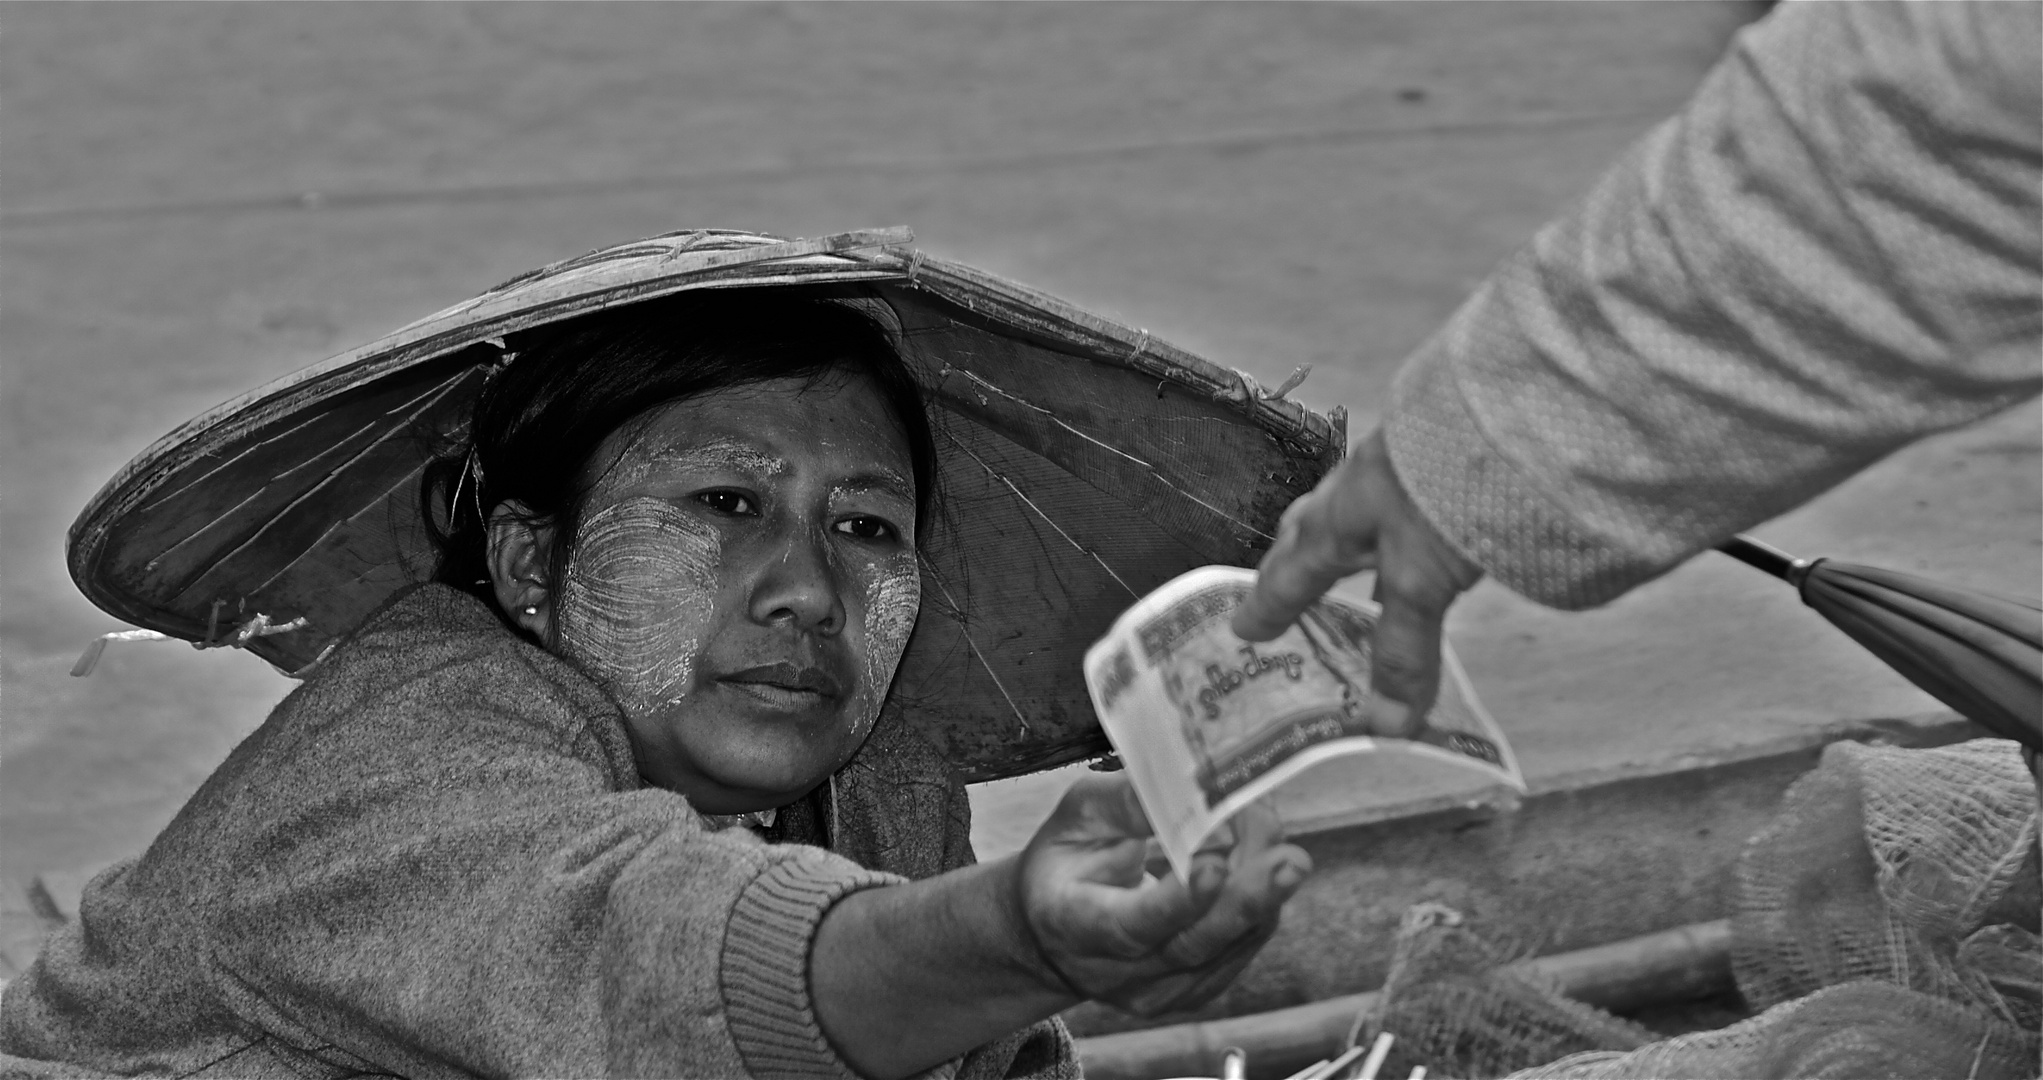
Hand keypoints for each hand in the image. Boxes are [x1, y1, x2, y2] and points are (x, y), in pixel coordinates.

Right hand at [1014, 773, 1310, 1015]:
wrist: (1054, 935)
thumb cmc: (1066, 862)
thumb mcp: (1076, 816)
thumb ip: (1128, 802)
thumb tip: (1190, 786)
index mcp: (1076, 924)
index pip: (1131, 924)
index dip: (1178, 899)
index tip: (1216, 863)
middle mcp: (1117, 971)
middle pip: (1192, 947)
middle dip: (1247, 902)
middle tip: (1291, 860)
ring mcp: (1158, 991)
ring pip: (1225, 949)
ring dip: (1262, 893)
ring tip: (1280, 842)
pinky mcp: (1191, 992)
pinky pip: (1239, 951)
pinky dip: (1259, 906)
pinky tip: (1265, 865)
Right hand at [1230, 426, 1482, 733]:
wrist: (1517, 404)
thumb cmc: (1445, 485)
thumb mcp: (1420, 577)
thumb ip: (1405, 648)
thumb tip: (1386, 727)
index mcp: (1338, 518)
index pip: (1291, 574)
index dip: (1268, 607)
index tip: (1242, 630)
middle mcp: (1361, 493)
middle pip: (1313, 533)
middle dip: (1293, 563)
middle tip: (1277, 588)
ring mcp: (1403, 474)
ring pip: (1360, 519)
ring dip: (1348, 550)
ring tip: (1354, 578)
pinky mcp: (1446, 464)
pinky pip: (1405, 511)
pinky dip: (1399, 536)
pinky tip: (1424, 546)